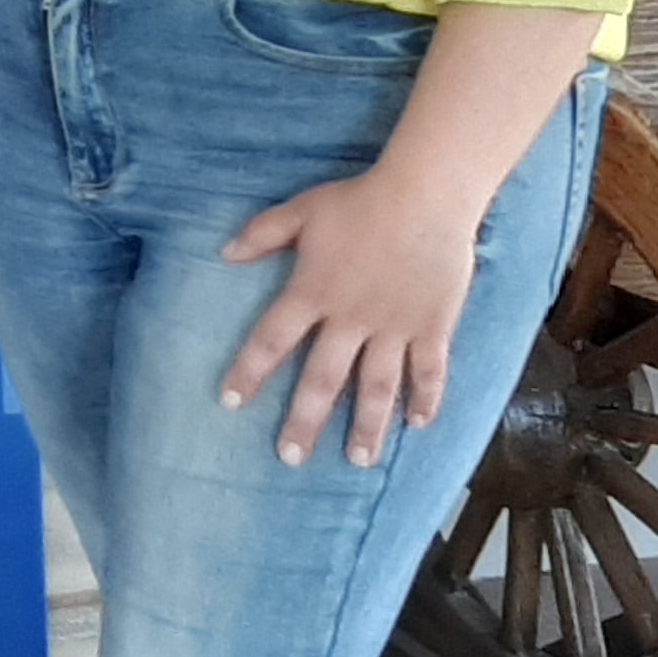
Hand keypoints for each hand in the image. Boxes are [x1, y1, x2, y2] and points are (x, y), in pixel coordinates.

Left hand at [219, 165, 480, 466]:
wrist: (425, 195)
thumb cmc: (360, 201)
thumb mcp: (302, 211)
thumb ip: (263, 234)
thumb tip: (224, 253)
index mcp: (313, 293)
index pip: (271, 341)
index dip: (249, 372)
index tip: (230, 402)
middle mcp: (350, 319)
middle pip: (322, 380)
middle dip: (305, 422)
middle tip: (291, 458)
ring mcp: (394, 327)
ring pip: (377, 388)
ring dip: (368, 427)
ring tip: (358, 461)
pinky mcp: (433, 327)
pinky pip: (430, 372)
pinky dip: (426, 399)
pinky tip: (418, 425)